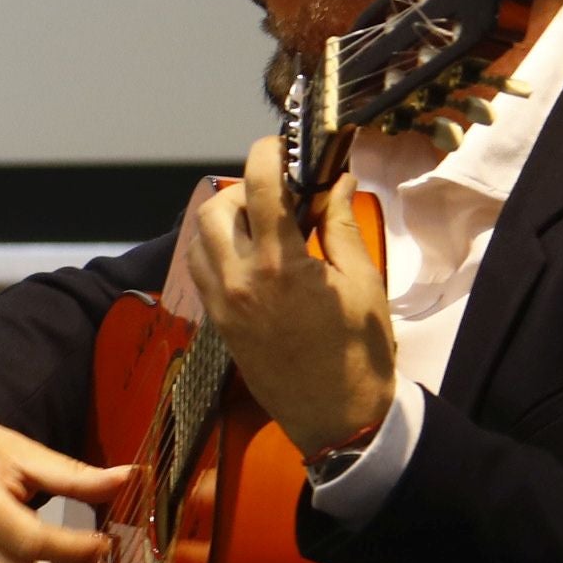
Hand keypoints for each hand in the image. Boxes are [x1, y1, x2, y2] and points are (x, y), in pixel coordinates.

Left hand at [185, 136, 399, 457]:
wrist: (336, 417)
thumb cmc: (360, 351)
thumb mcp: (363, 283)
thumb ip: (342, 227)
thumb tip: (336, 182)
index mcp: (281, 266)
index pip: (260, 188)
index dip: (267, 154)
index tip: (280, 144)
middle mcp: (240, 280)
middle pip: (216, 208)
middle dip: (243, 189)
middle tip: (278, 194)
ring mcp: (221, 303)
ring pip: (199, 238)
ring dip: (224, 218)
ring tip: (262, 223)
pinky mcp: (217, 322)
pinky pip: (200, 270)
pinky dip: (216, 248)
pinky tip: (248, 254)